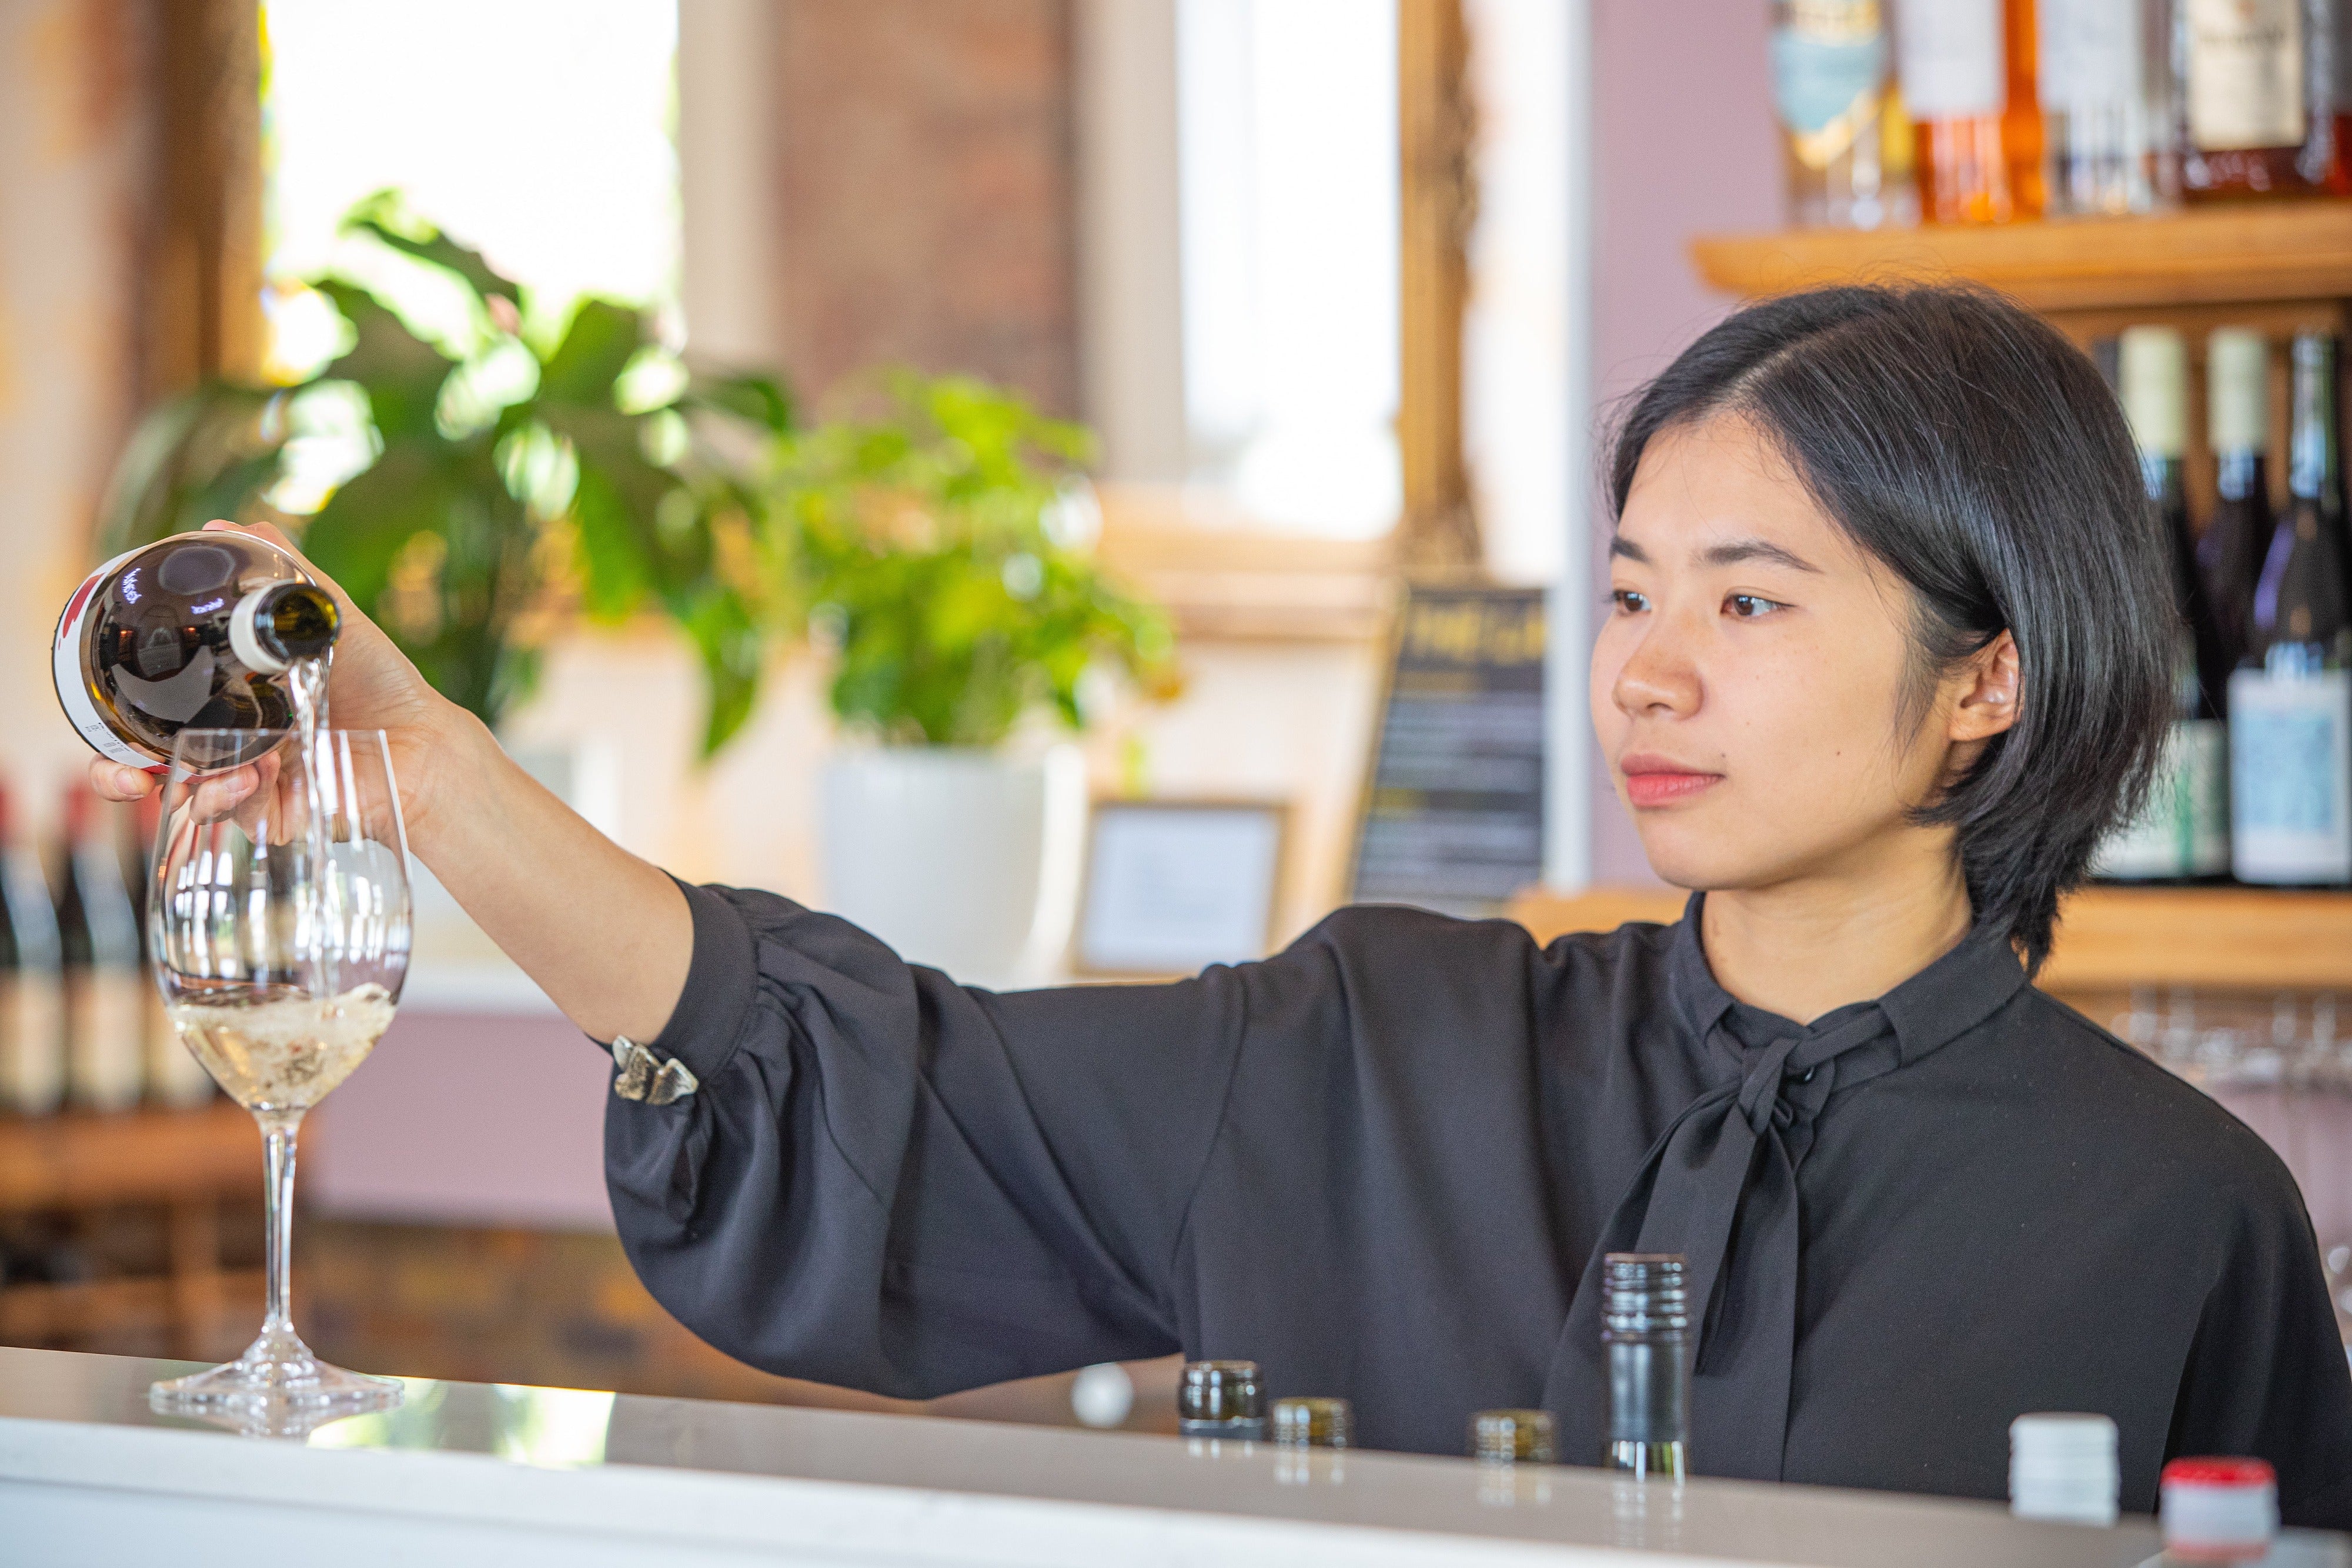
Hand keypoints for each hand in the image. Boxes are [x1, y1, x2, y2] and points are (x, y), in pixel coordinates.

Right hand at [86, 521, 477, 840]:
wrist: (426, 741)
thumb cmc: (381, 681)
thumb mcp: (329, 617)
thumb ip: (284, 571)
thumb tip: (226, 525)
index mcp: (227, 700)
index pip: (151, 709)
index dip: (114, 715)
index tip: (98, 704)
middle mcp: (228, 743)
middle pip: (144, 766)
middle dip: (116, 775)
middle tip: (124, 773)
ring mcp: (246, 782)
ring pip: (181, 797)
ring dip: (187, 784)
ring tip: (226, 768)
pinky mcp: (271, 816)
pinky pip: (228, 814)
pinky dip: (228, 797)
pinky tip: (255, 776)